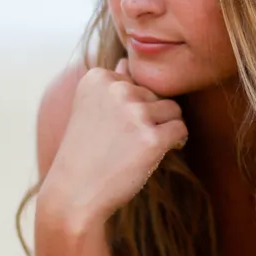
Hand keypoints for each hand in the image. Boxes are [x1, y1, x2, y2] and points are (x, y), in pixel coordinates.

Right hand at [40, 60, 186, 225]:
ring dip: (163, 129)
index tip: (112, 128)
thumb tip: (126, 61)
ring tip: (139, 149)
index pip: (137, 82)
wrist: (74, 194)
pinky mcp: (152, 138)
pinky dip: (176, 142)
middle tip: (124, 144)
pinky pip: (181, 130)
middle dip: (149, 118)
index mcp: (98, 77)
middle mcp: (116, 89)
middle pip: (157, 95)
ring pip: (173, 110)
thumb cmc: (85, 153)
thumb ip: (112, 84)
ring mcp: (135, 113)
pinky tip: (156, 155)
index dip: (131, 108)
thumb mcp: (91, 110)